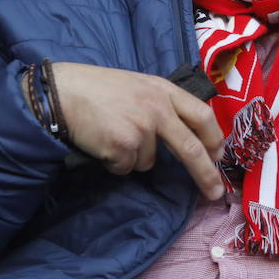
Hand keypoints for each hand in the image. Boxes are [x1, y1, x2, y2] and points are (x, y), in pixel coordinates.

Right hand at [51, 62, 225, 199]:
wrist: (60, 93)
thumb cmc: (96, 89)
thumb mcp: (137, 85)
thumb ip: (160, 103)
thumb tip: (181, 133)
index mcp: (163, 90)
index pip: (202, 115)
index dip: (214, 138)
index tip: (218, 156)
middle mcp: (157, 108)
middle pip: (191, 148)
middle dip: (206, 174)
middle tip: (215, 193)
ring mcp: (141, 128)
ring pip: (148, 161)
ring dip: (132, 157)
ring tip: (110, 134)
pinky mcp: (123, 146)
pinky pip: (125, 167)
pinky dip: (113, 162)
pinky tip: (100, 142)